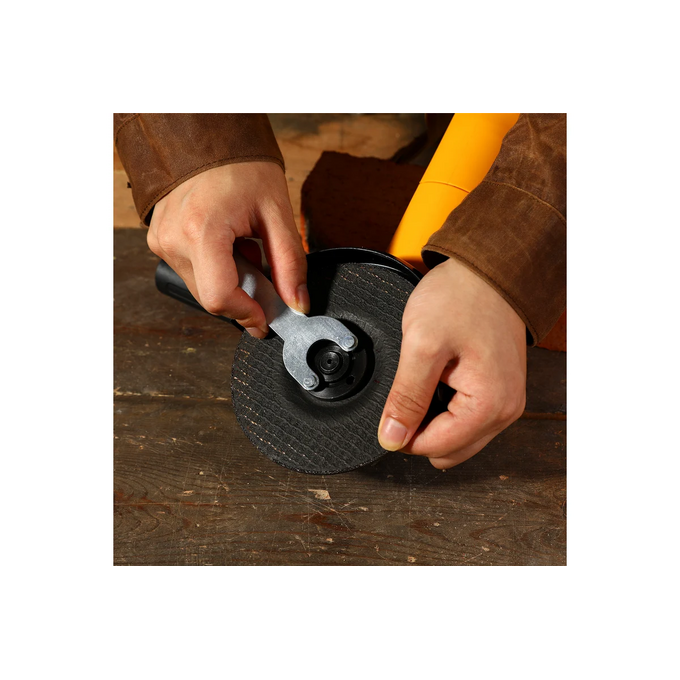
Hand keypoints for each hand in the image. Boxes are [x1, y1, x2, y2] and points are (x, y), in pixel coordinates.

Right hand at [146, 162, 308, 336]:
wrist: (206, 137)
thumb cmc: (240, 165)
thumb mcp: (277, 211)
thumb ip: (290, 263)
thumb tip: (297, 303)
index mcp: (201, 231)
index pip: (220, 297)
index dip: (247, 314)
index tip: (266, 319)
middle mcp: (174, 239)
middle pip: (211, 298)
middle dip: (244, 296)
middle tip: (264, 271)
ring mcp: (162, 240)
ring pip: (201, 288)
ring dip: (230, 280)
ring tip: (245, 248)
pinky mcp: (160, 240)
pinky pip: (191, 272)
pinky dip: (215, 268)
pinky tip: (228, 244)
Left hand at [377, 257, 526, 467]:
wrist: (487, 270)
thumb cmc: (461, 298)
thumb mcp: (422, 345)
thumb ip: (406, 397)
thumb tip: (391, 438)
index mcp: (489, 405)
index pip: (436, 448)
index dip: (403, 435)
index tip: (391, 408)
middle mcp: (504, 411)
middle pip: (449, 450)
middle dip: (420, 430)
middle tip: (407, 391)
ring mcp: (505, 402)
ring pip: (457, 437)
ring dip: (433, 419)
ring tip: (426, 380)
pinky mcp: (499, 391)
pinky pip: (467, 418)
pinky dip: (446, 408)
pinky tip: (438, 380)